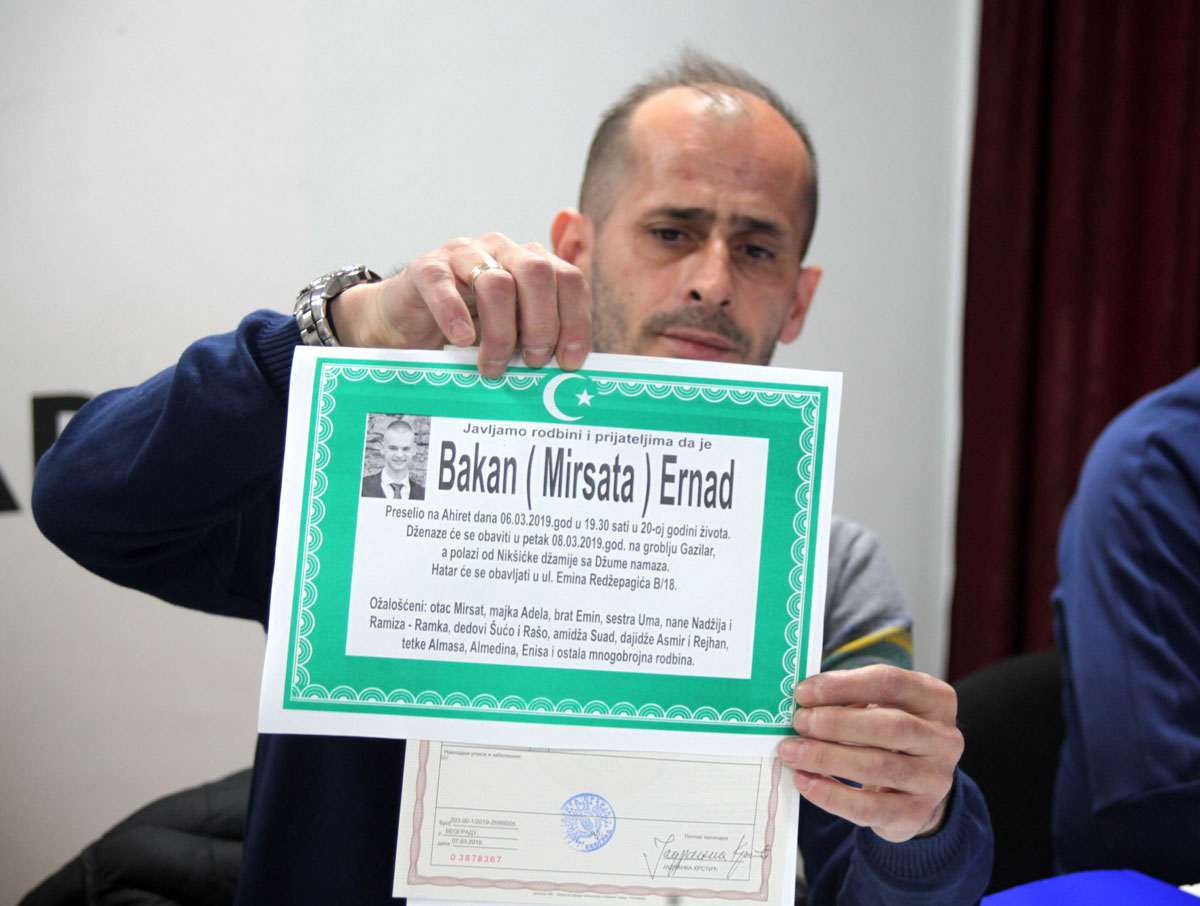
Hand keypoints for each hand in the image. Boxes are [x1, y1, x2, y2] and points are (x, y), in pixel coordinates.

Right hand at [330, 233, 590, 376]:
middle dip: (542, 324)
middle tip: (532, 362)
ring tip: (493, 366)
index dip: (576, 320)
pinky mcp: (427, 269)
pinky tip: (461, 341)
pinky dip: (454, 315)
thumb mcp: (514, 336)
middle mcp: (503, 252)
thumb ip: (542, 341)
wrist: (407, 325)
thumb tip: (572, 370)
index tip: (569, 361)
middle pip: (538, 272)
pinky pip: (444, 285)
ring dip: (501, 332)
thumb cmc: (468, 332)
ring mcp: (464, 256)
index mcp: (532, 265)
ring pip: (496, 282)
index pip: (569, 279)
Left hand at [777, 664, 962, 841]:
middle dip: (837, 723)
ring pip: (878, 767)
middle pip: (890, 726)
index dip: (844, 685)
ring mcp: (935, 780)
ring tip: (791, 752)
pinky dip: (831, 795)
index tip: (803, 692)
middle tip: (798, 722)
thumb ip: (849, 700)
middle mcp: (944, 739)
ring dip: (827, 758)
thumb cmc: (887, 736)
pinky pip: (869, 807)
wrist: (914, 788)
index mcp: (935, 700)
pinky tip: (804, 782)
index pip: (891, 683)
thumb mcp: (879, 708)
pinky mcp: (915, 814)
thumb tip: (802, 702)